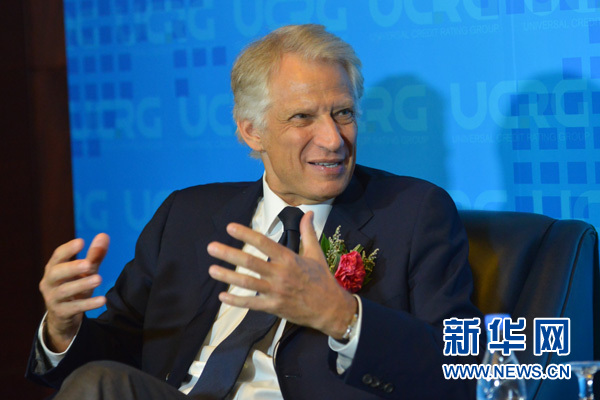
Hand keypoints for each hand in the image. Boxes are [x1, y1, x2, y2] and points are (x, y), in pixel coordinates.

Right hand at [39, 233, 108, 351]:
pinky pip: (74, 308)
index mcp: (53, 268)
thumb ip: (94, 255)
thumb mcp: (85, 271)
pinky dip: (89, 304)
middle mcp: (49, 283)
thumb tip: (104, 235)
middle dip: (71, 267)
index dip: (68, 249)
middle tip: (88, 264)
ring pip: (64, 291)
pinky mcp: (61, 313)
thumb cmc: (74, 286)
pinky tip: (103, 300)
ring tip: (99, 279)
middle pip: (56, 273)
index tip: (81, 241)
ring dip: (82, 284)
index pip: (57, 256)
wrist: (64, 315)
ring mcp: (52, 299)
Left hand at [207, 212, 355, 338]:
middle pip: (250, 262)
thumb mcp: (316, 253)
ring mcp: (276, 292)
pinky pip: (252, 304)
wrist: (331, 309)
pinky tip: (222, 297)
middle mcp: (281, 274)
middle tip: (211, 247)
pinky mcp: (274, 307)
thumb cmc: (322, 279)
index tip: (230, 227)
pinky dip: (236, 301)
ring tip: (212, 269)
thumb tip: (308, 212)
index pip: (264, 243)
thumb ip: (308, 232)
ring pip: (247, 283)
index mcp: (290, 259)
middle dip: (229, 254)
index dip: (246, 234)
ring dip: (228, 276)